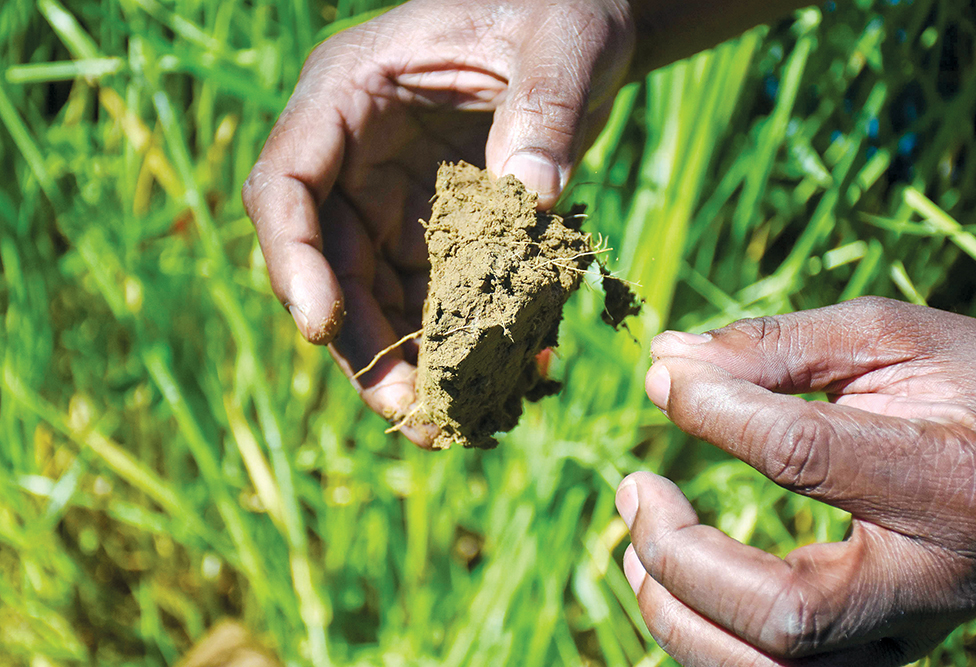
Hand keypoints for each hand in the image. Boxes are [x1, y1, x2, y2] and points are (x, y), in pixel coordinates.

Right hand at [242, 0, 634, 445]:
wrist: (584, 30)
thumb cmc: (559, 11)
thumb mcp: (560, 42)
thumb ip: (545, 108)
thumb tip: (530, 194)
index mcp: (349, 95)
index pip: (285, 185)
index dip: (292, 260)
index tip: (321, 326)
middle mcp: (357, 157)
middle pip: (330, 263)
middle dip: (363, 342)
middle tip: (410, 409)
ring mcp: (395, 198)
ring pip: (379, 296)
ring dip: (410, 360)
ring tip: (452, 422)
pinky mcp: (439, 230)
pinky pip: (436, 298)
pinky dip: (463, 341)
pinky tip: (505, 380)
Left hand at [616, 297, 975, 665]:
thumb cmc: (975, 387)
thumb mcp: (892, 340)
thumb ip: (779, 346)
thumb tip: (668, 359)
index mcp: (949, 478)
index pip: (803, 455)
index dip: (714, 411)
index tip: (667, 380)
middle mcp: (936, 580)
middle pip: (787, 612)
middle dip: (682, 555)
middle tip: (635, 489)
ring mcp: (913, 630)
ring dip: (680, 616)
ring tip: (635, 548)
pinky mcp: (886, 649)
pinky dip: (708, 641)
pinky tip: (674, 585)